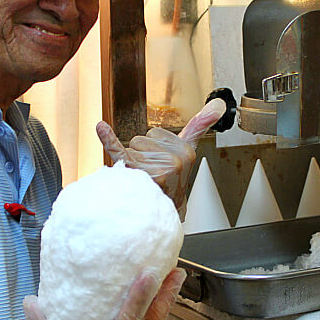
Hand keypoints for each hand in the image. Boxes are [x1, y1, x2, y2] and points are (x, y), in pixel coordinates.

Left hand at [95, 98, 226, 211]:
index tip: (160, 164)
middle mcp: (174, 160)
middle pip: (141, 139)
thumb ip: (200, 125)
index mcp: (186, 152)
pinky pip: (120, 151)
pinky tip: (101, 128)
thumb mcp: (187, 151)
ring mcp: (156, 169)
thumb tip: (218, 105)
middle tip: (151, 174)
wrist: (161, 214)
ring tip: (142, 180)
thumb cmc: (171, 182)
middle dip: (142, 154)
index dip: (154, 147)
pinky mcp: (138, 174)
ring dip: (132, 163)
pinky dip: (108, 139)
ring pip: (130, 148)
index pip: (156, 133)